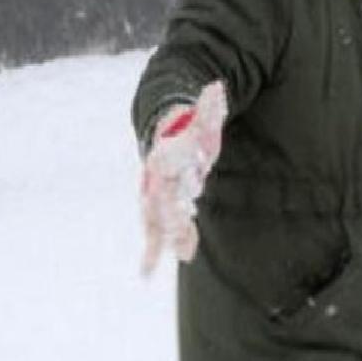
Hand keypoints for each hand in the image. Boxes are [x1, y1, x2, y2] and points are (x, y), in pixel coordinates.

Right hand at [139, 81, 228, 275]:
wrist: (165, 133)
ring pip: (152, 220)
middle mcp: (154, 177)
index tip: (181, 204)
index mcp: (164, 155)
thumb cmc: (189, 127)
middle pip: (158, 202)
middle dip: (168, 222)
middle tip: (180, 242)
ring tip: (149, 268)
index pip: (166, 175)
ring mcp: (153, 193)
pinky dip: (150, 250)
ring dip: (157, 241)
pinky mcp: (157, 206)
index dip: (174, 186)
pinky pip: (154, 230)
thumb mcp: (203, 116)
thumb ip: (209, 106)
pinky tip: (145, 273)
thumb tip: (217, 87)